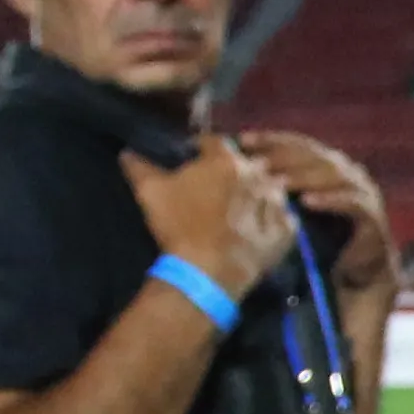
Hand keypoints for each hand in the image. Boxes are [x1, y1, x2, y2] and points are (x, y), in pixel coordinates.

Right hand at [122, 136, 294, 298]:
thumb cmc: (179, 225)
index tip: (192, 158)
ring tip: (240, 209)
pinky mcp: (286, 231)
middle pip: (246, 165)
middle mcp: (257, 174)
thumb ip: (139, 167)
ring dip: (256, 194)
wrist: (209, 271)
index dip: (201, 149)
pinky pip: (282, 220)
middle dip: (232, 171)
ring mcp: (276, 203)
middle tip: (217, 187)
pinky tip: (258, 230)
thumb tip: (126, 151)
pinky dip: (272, 222)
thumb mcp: (150, 192)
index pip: (214, 142)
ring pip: (269, 190)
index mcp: (226, 160)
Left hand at [240, 131, 399, 295]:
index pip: (298, 144)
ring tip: (277, 183)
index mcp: (329, 164)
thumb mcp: (298, 210)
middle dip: (283, 156)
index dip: (271, 140)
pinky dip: (329, 200)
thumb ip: (281, 189)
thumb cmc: (324, 238)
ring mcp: (362, 190)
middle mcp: (348, 171)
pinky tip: (307, 202)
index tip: (243, 140)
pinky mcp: (372, 213)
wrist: (359, 270)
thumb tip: (241, 172)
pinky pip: (350, 201)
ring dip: (302, 177)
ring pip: (331, 174)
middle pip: (314, 154)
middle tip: (257, 162)